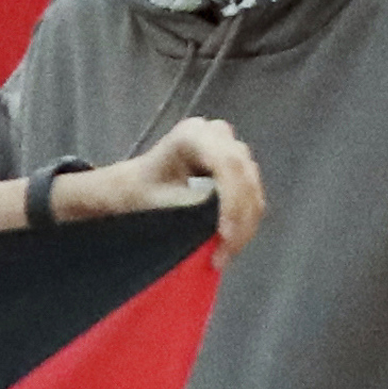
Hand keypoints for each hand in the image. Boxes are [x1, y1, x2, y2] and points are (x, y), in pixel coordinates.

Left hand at [62, 115, 264, 244]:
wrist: (135, 188)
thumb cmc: (140, 195)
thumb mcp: (164, 204)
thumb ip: (199, 210)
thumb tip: (228, 228)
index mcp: (191, 136)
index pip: (226, 165)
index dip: (232, 202)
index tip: (224, 236)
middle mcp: (215, 133)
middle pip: (244, 176)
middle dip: (240, 219)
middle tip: (224, 255)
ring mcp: (229, 145)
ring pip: (252, 187)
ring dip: (245, 224)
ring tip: (224, 254)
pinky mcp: (236, 163)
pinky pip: (251, 193)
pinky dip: (245, 220)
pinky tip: (229, 242)